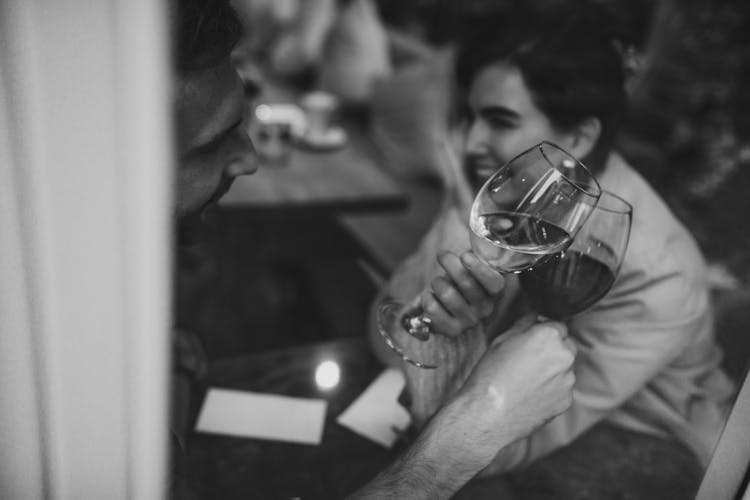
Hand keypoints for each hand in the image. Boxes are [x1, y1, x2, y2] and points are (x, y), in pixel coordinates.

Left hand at [420, 251, 504, 336]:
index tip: (464, 255)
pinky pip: (432, 308)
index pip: (494, 283)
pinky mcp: (452, 331)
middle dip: (449, 263)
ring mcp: (469, 321)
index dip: (479, 268)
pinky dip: (426, 297)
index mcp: (495, 291)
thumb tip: (483, 232)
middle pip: (466, 283)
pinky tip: (431, 296)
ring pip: (447, 293)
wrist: (447, 308)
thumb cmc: (461, 281)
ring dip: (437, 281)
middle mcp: (486, 309)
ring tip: (438, 282)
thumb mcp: (471, 266)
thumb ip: (474, 254)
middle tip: (442, 255)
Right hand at [440, 315, 575, 463]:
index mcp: (549, 335)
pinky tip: (531, 393)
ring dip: (553, 369)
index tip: (532, 340)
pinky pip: (563, 388)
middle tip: (529, 360)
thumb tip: (534, 317)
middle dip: (553, 349)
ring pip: (565, 368)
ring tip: (527, 380)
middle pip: (566, 345)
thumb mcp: (501, 340)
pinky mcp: (567, 400)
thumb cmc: (490, 375)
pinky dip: (552, 389)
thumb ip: (524, 324)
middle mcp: (564, 355)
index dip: (544, 331)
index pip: (557, 325)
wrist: (488, 414)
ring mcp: (568, 380)